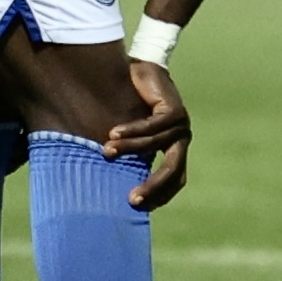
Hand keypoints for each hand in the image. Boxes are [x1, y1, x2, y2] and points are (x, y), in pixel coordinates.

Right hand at [107, 61, 191, 208]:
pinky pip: (152, 125)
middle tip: (132, 199)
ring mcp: (180, 123)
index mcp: (173, 148)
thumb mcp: (129, 137)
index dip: (160, 195)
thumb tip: (101, 184)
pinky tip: (113, 133)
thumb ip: (126, 156)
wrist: (138, 72)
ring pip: (154, 144)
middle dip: (153, 186)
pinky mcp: (174, 108)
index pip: (175, 179)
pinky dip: (132, 130)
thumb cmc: (128, 107)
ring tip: (106, 151)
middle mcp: (180, 138)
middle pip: (173, 170)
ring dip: (129, 149)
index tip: (140, 209)